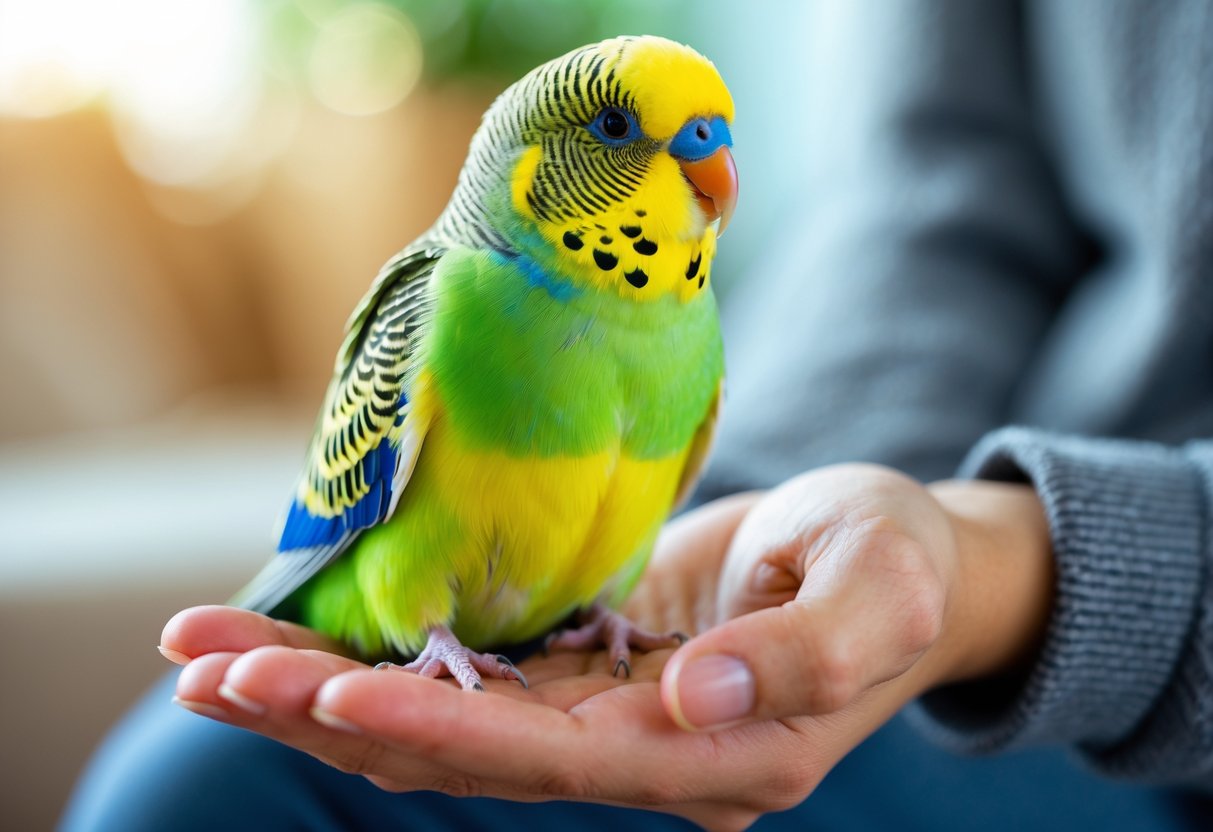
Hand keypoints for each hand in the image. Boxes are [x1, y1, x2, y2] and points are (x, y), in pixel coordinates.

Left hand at [162, 466, 1051, 830]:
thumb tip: (694, 699)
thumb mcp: (882, 589)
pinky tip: (296, 633)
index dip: (441, 727)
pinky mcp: (581, 667)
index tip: (329, 690)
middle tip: (205, 666)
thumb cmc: (899, 561)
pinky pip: (462, 673)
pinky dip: (375, 655)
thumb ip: (803, 656)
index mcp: (718, 756)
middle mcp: (643, 752)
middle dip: (332, 713)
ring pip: (442, 719)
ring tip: (204, 652)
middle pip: (467, 752)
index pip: (557, 757)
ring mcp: (603, 716)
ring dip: (322, 690)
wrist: (894, 558)